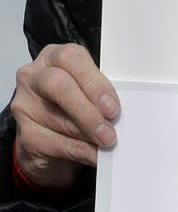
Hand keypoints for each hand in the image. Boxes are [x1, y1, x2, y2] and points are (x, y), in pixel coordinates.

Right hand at [11, 44, 119, 188]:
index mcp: (53, 56)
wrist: (49, 138)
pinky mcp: (24, 134)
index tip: (112, 106)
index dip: (94, 83)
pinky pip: (55, 143)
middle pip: (58, 86)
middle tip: (108, 129)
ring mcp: (25, 105)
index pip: (71, 59)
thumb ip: (99, 92)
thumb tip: (119, 110)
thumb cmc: (73, 104)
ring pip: (58, 119)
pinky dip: (80, 150)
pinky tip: (94, 155)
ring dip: (87, 134)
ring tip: (107, 142)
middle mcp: (34, 77)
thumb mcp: (87, 89)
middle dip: (87, 110)